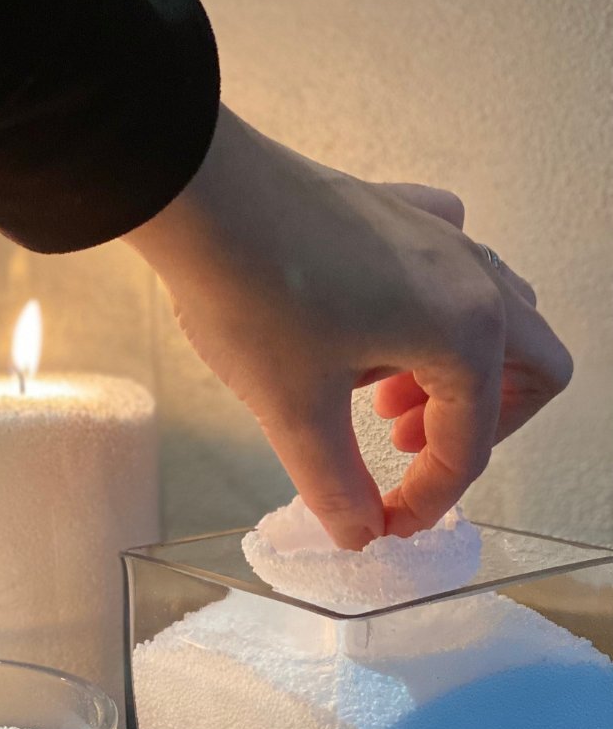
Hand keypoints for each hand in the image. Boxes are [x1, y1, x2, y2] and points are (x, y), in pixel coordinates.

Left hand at [124, 105, 571, 548]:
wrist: (200, 196)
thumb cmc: (252, 294)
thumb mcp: (296, 410)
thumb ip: (336, 484)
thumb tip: (359, 532)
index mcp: (465, 330)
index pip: (473, 441)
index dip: (430, 497)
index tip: (385, 522)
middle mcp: (470, 274)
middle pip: (528, 367)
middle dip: (478, 426)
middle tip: (408, 449)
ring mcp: (436, 233)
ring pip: (490, 312)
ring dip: (451, 370)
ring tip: (375, 396)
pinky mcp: (394, 209)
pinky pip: (444, 262)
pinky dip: (424, 308)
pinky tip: (368, 324)